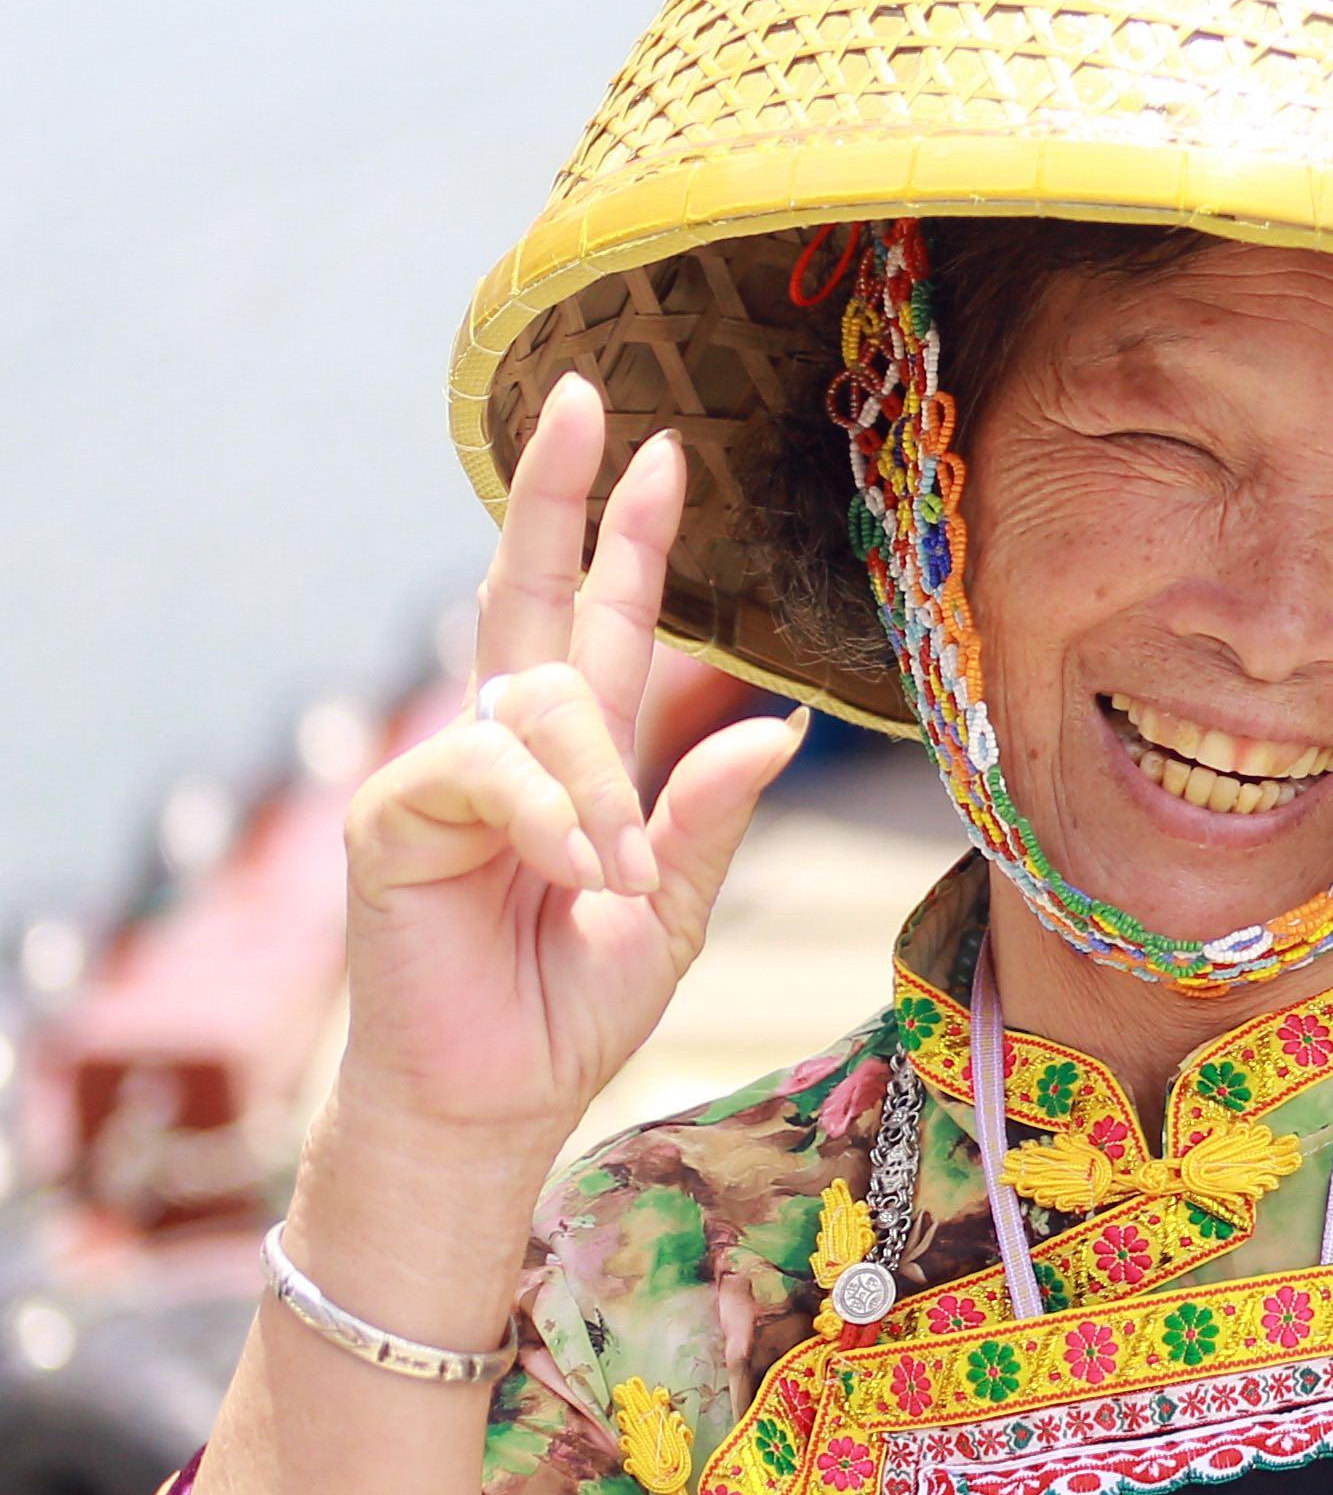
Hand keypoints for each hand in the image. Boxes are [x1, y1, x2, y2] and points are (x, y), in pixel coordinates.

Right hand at [336, 374, 803, 1175]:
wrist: (497, 1094)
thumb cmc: (574, 1003)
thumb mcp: (677, 905)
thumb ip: (712, 814)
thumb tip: (777, 727)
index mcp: (577, 755)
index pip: (605, 618)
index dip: (627, 534)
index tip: (659, 447)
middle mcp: (506, 745)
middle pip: (530, 591)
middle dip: (561, 495)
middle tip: (586, 401)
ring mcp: (443, 774)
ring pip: (541, 706)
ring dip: (599, 788)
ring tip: (619, 880)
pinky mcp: (395, 817)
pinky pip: (491, 774)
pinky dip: (552, 822)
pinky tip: (579, 877)